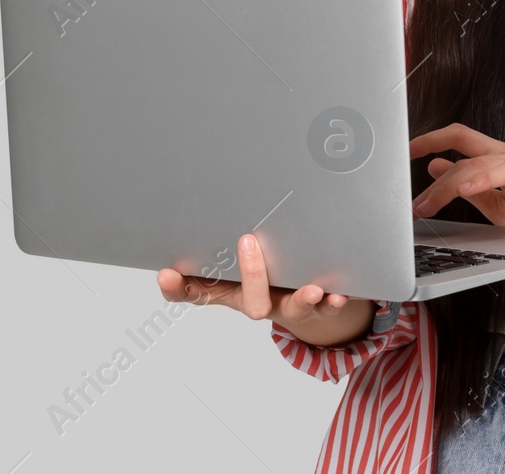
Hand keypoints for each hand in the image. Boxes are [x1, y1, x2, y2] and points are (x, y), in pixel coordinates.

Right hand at [156, 232, 355, 331]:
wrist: (306, 305)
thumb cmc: (264, 273)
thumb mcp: (235, 258)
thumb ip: (221, 236)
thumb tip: (205, 194)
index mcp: (229, 290)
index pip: (195, 293)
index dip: (178, 288)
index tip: (166, 273)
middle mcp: (256, 301)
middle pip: (249, 301)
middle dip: (251, 273)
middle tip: (247, 240)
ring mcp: (287, 306)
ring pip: (291, 308)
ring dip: (300, 298)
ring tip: (310, 289)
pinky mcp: (315, 308)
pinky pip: (325, 308)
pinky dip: (332, 302)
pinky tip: (338, 293)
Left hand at [408, 122, 504, 243]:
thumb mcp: (499, 209)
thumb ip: (471, 189)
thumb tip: (438, 169)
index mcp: (503, 161)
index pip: (462, 139)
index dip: (431, 139)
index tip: (405, 151)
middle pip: (463, 141)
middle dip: (428, 151)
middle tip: (402, 178)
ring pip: (477, 161)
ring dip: (445, 183)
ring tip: (425, 203)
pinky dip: (480, 178)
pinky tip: (462, 187)